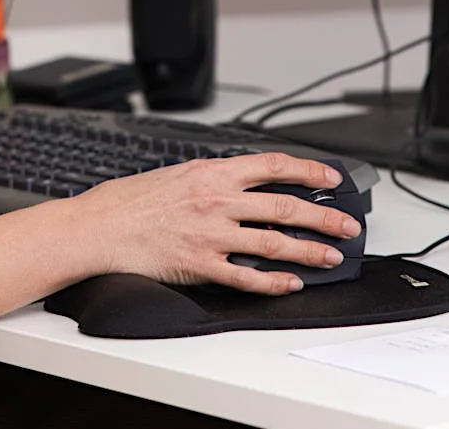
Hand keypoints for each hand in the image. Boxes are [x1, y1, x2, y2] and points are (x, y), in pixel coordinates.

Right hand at [69, 153, 358, 294]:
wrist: (100, 226)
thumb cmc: (131, 201)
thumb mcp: (178, 173)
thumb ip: (214, 177)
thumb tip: (246, 183)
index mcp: (213, 172)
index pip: (273, 166)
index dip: (309, 170)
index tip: (332, 178)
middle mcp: (217, 200)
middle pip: (284, 206)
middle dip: (324, 216)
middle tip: (348, 225)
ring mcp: (211, 234)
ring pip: (274, 243)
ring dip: (309, 250)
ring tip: (331, 256)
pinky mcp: (201, 265)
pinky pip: (246, 276)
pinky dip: (274, 282)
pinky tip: (291, 283)